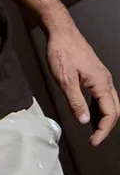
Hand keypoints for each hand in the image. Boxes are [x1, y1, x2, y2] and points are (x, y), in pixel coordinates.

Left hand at [45, 19, 115, 145]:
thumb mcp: (65, 80)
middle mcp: (106, 80)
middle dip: (106, 126)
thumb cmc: (62, 52)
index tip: (93, 142)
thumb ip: (75, 101)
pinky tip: (90, 112)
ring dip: (104, 117)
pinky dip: (100, 107)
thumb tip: (84, 120)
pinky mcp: (96, 74)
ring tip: (93, 129)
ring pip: (110, 102)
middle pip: (115, 109)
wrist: (62, 32)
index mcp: (101, 83)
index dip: (103, 130)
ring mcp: (102, 77)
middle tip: (94, 139)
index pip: (110, 113)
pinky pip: (103, 95)